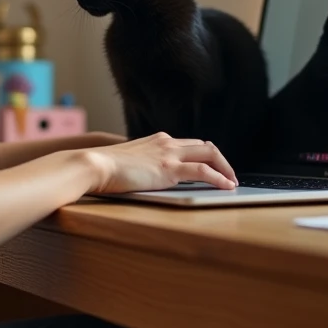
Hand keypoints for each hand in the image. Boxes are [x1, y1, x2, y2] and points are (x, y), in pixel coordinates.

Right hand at [86, 132, 235, 193]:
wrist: (95, 164)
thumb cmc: (104, 167)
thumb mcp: (127, 161)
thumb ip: (140, 164)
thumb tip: (143, 176)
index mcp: (157, 140)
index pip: (189, 144)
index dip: (204, 155)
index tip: (212, 166)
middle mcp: (166, 143)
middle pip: (204, 146)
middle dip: (220, 160)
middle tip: (228, 174)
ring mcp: (169, 154)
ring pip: (209, 154)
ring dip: (225, 168)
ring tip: (232, 182)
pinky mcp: (169, 169)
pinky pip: (203, 172)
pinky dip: (219, 178)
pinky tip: (227, 186)